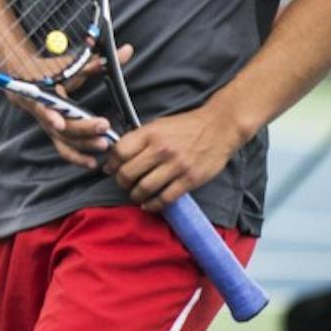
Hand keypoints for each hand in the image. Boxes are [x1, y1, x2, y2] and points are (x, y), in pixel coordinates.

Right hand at [6, 43, 133, 168]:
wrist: (25, 82)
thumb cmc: (51, 71)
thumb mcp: (72, 65)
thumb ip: (99, 62)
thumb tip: (127, 50)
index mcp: (44, 94)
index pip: (46, 107)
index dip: (51, 116)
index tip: (60, 123)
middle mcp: (45, 114)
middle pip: (62, 128)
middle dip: (83, 129)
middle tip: (104, 126)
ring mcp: (50, 127)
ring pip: (65, 142)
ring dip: (83, 146)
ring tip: (104, 146)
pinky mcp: (56, 135)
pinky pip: (65, 151)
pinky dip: (78, 158)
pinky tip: (93, 163)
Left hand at [103, 105, 241, 211]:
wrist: (219, 127)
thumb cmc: (187, 126)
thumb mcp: (158, 125)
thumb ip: (138, 139)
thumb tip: (116, 156)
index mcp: (150, 134)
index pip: (120, 152)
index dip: (112, 163)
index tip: (112, 169)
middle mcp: (161, 150)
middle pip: (128, 173)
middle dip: (122, 182)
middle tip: (124, 184)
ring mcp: (176, 165)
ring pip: (145, 188)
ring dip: (136, 196)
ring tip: (136, 194)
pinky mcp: (190, 179)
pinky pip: (165, 198)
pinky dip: (153, 205)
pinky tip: (149, 204)